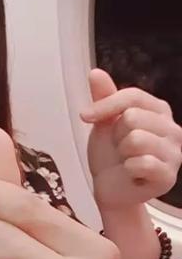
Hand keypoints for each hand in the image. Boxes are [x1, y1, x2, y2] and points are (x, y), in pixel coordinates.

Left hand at [82, 69, 181, 209]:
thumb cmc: (110, 152)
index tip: (85, 116)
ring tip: (126, 158)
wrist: (110, 186)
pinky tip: (132, 173)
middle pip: (133, 117)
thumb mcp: (104, 121)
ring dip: (122, 152)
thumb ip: (103, 96)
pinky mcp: (169, 176)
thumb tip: (95, 72)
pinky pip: (141, 163)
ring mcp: (175, 153)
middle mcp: (173, 129)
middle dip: (116, 134)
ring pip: (136, 139)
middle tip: (119, 146)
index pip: (133, 96)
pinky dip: (128, 168)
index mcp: (158, 110)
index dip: (105, 105)